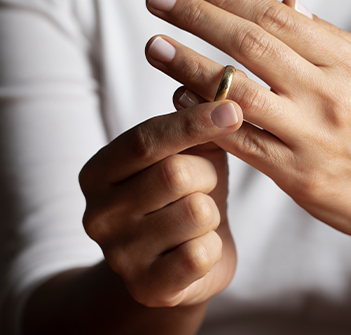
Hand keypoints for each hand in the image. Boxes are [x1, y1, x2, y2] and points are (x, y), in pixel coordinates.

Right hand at [79, 100, 242, 306]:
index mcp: (99, 172)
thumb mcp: (189, 154)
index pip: (146, 139)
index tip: (233, 108)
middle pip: (175, 174)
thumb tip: (217, 83)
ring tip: (201, 219)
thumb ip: (195, 123)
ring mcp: (119, 255)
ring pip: (196, 213)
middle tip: (206, 184)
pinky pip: (201, 254)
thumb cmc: (187, 196)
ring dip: (212, 213)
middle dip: (207, 175)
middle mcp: (97, 214)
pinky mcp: (147, 287)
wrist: (182, 265)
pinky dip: (214, 247)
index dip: (193, 122)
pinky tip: (201, 248)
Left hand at [145, 0, 350, 256]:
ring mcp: (311, 136)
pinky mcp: (296, 175)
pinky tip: (178, 98)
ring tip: (154, 44)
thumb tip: (287, 5)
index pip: (278, 18)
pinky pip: (240, 141)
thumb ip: (330, 39)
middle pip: (252, 46)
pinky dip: (205, 118)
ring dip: (189, 66)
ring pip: (237, 94)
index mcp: (349, 64)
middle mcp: (330, 95)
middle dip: (199, 17)